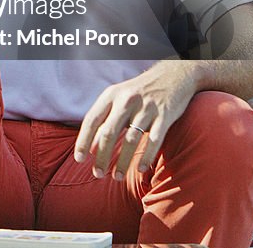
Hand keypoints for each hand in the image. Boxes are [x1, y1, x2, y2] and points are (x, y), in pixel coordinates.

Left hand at [73, 61, 199, 180]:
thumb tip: (89, 147)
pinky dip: (146, 156)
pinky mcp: (165, 115)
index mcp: (111, 95)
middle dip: (101, 156)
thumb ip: (105, 119)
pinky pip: (154, 140)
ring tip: (116, 177)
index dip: (83, 141)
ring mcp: (147, 107)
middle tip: (97, 174)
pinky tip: (140, 169)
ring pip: (131, 139)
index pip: (92, 120)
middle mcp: (127, 100)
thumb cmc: (139, 93)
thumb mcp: (118, 98)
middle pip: (108, 133)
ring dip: (122, 161)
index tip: (79, 160)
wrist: (173, 76)